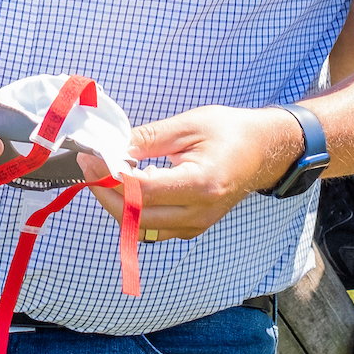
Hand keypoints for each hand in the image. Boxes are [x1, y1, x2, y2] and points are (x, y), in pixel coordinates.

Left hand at [81, 105, 302, 239]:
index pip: (142, 191)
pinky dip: (132, 210)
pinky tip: (127, 186)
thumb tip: (110, 148)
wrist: (263, 151)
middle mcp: (198, 213)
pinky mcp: (191, 227)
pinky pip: (152, 228)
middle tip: (89, 166)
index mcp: (201, 184)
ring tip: (103, 175)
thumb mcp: (187, 125)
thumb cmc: (230, 132)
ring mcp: (195, 225)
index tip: (91, 157)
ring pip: (140, 228)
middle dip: (105, 192)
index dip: (109, 177)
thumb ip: (146, 139)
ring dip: (116, 204)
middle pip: (135, 216)